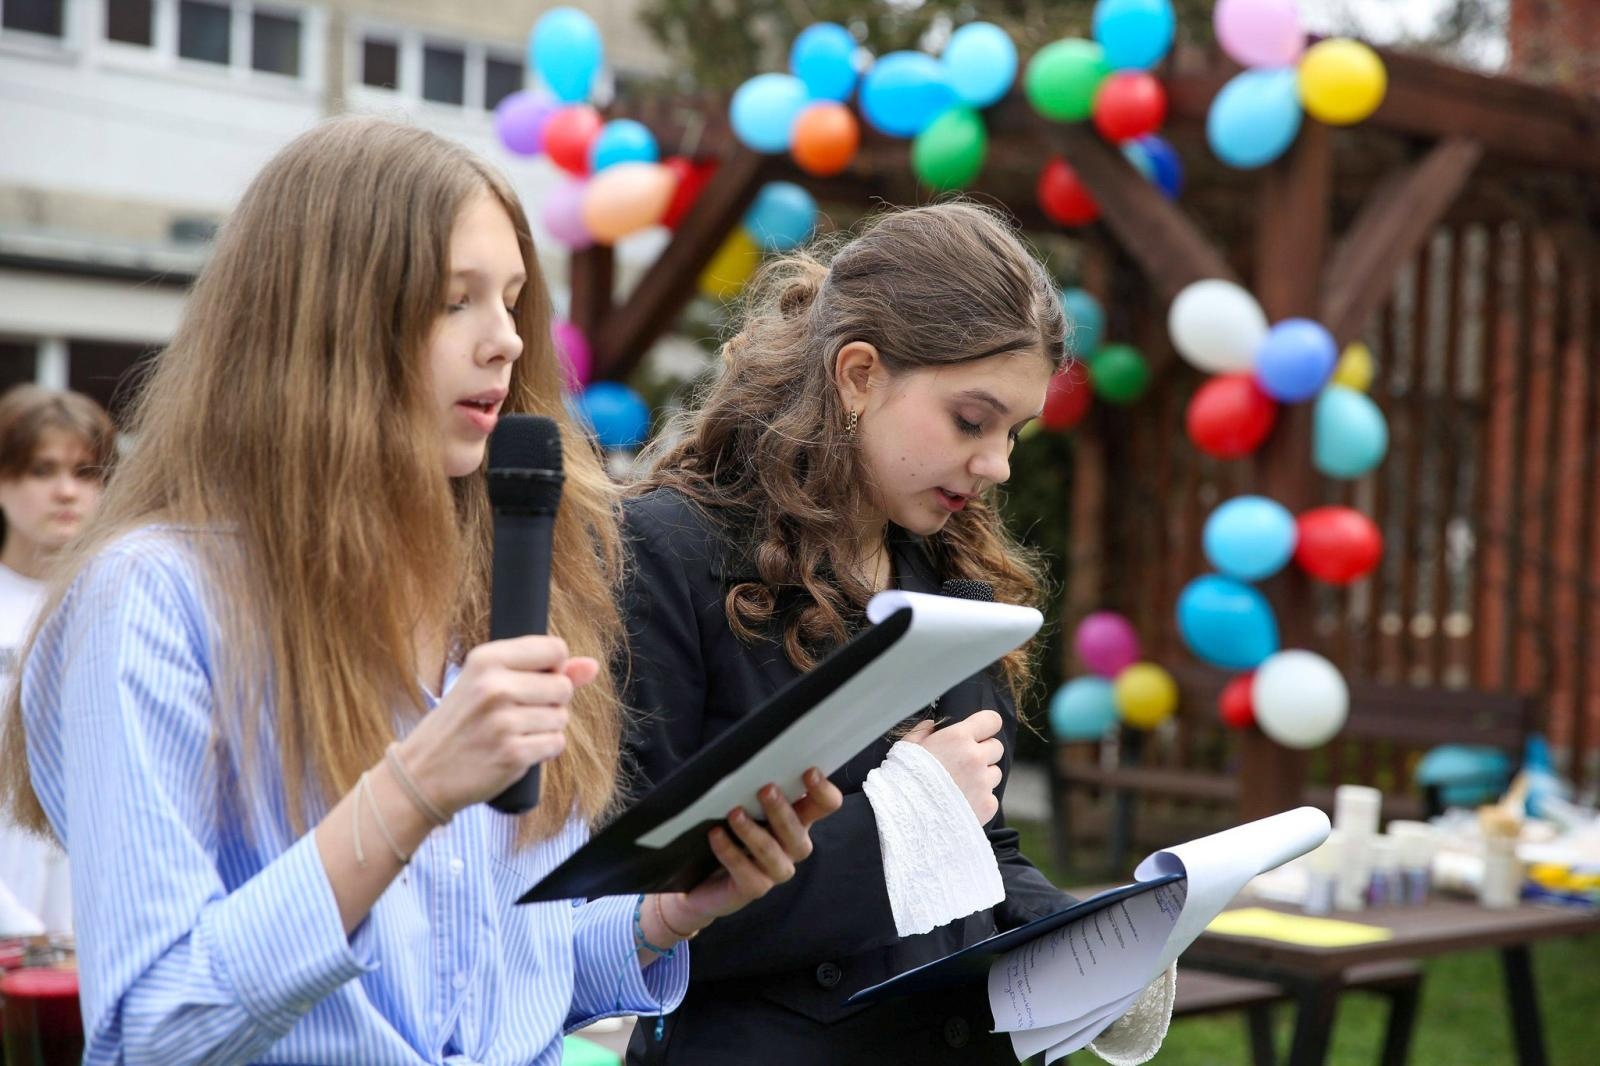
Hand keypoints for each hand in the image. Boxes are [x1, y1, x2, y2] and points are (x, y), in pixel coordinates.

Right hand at [397, 636, 599, 816]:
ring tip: (512, 732)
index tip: (531, 682)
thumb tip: (592, 666)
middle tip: (516, 713)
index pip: (555, 649)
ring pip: (561, 717)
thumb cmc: (461, 724)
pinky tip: (516, 750)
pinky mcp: (513, 753)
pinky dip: (543, 750)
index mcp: (487, 659)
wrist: (423, 773)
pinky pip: (556, 744)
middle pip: (563, 686)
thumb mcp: (489, 684)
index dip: (553, 668)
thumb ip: (544, 671)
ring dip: (546, 728)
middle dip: (550, 702)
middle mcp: (495, 686)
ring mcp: (504, 721)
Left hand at [659, 768, 843, 934]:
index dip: (823, 791)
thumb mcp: (747, 805)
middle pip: (798, 831)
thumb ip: (757, 787)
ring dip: (753, 831)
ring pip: (771, 853)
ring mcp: (775, 870)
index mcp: (798, 820)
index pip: (826, 806)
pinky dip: (730, 852)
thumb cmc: (732, 833)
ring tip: (734, 813)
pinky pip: (746, 872)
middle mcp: (792, 847)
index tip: (809, 772)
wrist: (705, 880)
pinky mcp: (752, 888)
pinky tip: (716, 835)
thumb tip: (752, 757)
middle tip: (766, 789)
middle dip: (782, 810)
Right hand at [902, 709, 1003, 822]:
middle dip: (983, 753)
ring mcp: (984, 783)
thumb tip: (933, 725)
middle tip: (963, 764)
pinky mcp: (988, 805)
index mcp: (958, 738)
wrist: (905, 818)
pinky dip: (980, 799)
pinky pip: (991, 797)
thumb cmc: (904, 780)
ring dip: (983, 777)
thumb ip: (924, 731)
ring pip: (995, 773)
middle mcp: (976, 757)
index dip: (985, 726)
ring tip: (960, 786)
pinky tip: (960, 803)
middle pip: (996, 747)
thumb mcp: (908, 747)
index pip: (991, 720)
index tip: (979, 733)